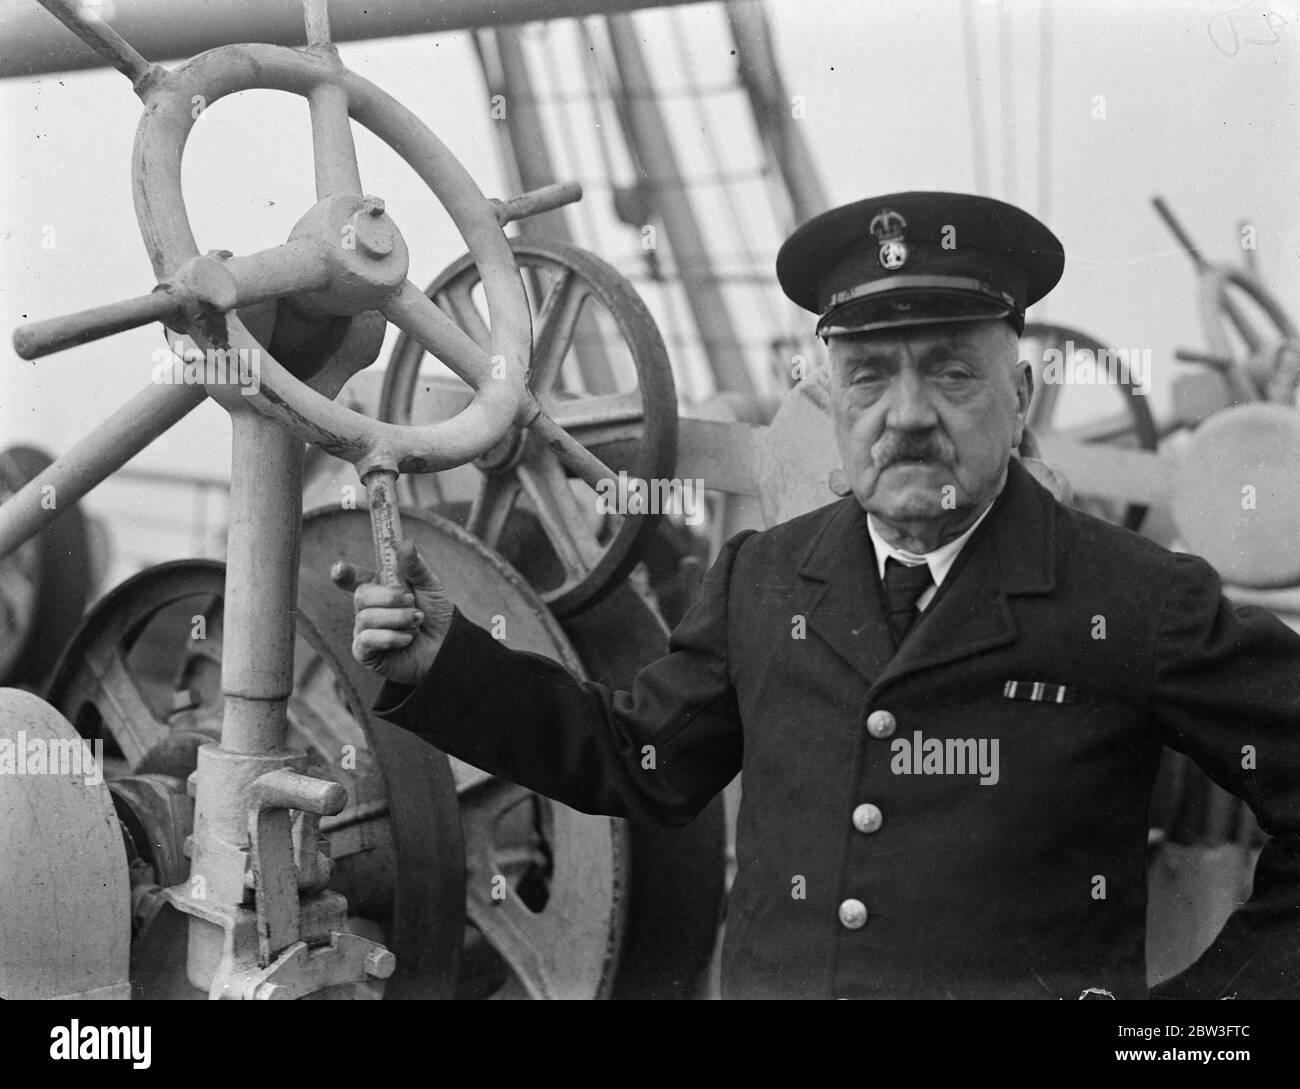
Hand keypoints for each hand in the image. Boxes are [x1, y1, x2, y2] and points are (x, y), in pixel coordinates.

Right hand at [330, 540, 453, 685]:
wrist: (447, 646)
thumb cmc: (436, 614)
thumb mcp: (430, 586)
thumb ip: (415, 567)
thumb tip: (406, 543)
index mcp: (378, 588)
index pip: (353, 577)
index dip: (343, 573)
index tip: (339, 569)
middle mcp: (367, 608)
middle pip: (361, 595)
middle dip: (389, 598)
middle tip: (411, 602)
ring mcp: (363, 630)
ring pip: (366, 618)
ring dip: (398, 619)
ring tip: (416, 622)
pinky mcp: (365, 653)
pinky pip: (367, 640)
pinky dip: (392, 637)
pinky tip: (407, 639)